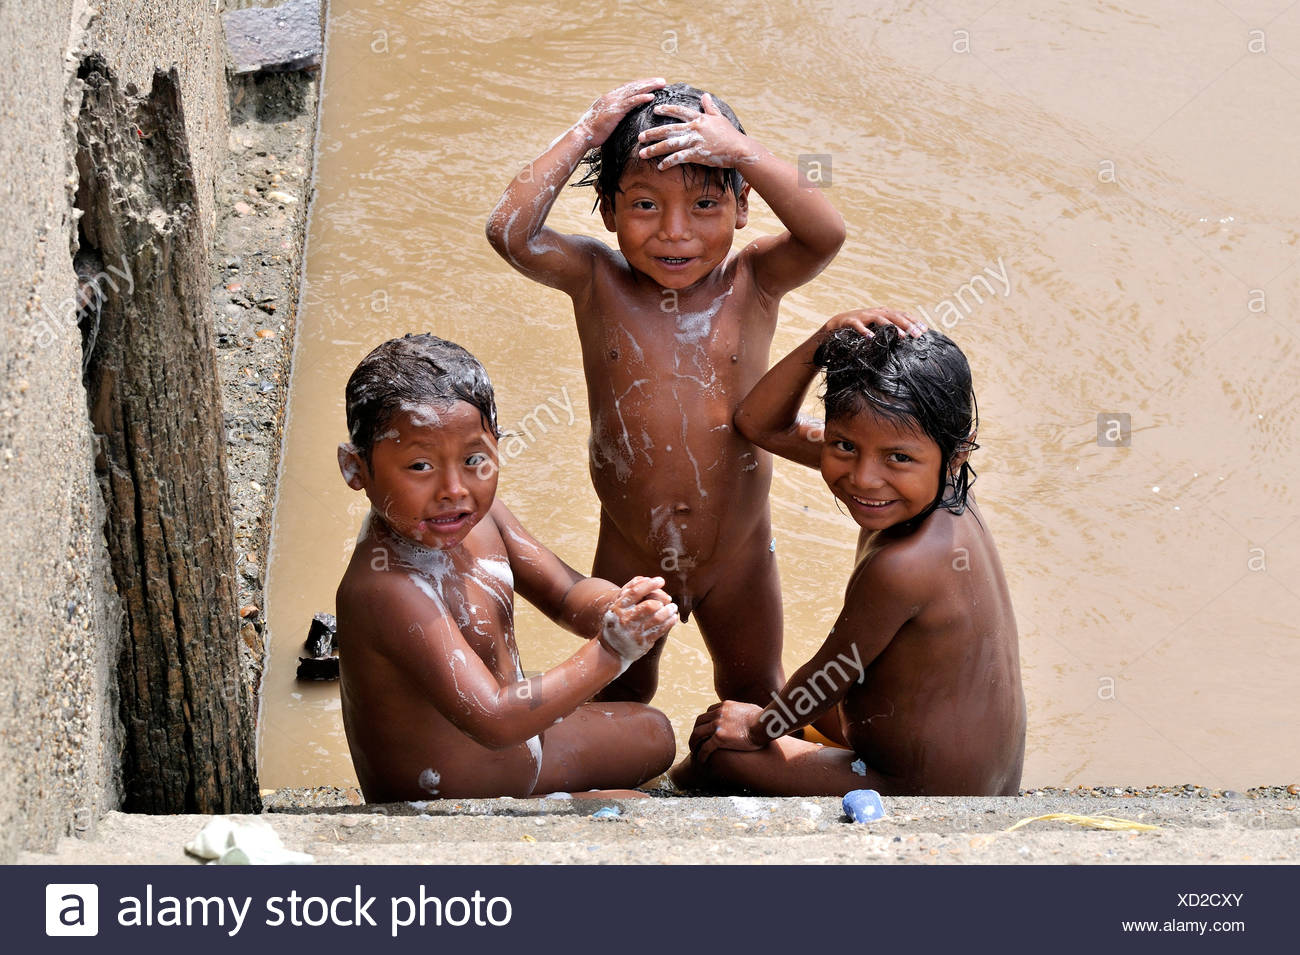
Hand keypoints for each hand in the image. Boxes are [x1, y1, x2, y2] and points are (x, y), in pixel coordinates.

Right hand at [576, 78, 667, 146]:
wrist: (582, 135)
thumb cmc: (592, 132)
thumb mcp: (604, 121)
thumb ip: (613, 116)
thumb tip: (619, 119)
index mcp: (609, 98)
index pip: (628, 88)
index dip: (641, 85)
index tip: (652, 83)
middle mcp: (612, 97)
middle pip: (633, 86)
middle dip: (648, 82)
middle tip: (662, 80)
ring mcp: (613, 103)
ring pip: (634, 91)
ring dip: (649, 86)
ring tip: (661, 84)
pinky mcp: (615, 111)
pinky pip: (631, 102)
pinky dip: (641, 98)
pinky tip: (651, 96)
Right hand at [597, 575, 676, 664]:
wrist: (611, 650)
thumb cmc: (618, 622)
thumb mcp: (617, 607)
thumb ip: (629, 592)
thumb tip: (647, 579)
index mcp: (618, 608)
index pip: (635, 592)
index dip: (650, 584)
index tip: (661, 580)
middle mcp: (625, 620)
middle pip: (649, 605)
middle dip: (662, 600)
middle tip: (668, 599)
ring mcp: (634, 632)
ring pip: (658, 618)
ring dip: (669, 611)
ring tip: (673, 608)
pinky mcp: (643, 642)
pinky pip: (661, 629)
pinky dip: (670, 622)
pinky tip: (673, 618)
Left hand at [636, 93, 753, 169]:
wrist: (739, 149)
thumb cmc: (730, 134)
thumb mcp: (719, 118)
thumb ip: (710, 107)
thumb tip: (705, 96)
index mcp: (699, 118)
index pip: (679, 111)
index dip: (667, 109)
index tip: (656, 109)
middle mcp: (694, 128)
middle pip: (668, 129)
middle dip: (652, 133)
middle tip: (639, 137)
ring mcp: (695, 141)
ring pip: (670, 144)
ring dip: (654, 149)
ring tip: (643, 153)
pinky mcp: (697, 154)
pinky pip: (679, 158)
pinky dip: (668, 162)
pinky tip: (660, 166)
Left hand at [688, 700, 766, 761]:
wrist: (766, 724)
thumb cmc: (765, 719)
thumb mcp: (753, 709)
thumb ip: (746, 711)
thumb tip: (751, 714)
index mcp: (726, 706)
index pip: (709, 711)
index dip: (706, 722)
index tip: (706, 730)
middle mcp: (719, 713)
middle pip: (699, 721)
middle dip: (696, 731)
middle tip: (696, 741)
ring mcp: (717, 725)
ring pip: (697, 734)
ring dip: (694, 743)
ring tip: (694, 751)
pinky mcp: (719, 737)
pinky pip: (705, 747)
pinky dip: (701, 754)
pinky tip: (701, 761)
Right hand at [821, 307, 925, 339]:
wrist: (836, 324)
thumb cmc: (861, 327)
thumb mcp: (877, 326)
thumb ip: (891, 329)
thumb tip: (909, 337)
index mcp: (884, 313)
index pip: (902, 315)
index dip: (914, 321)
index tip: (925, 330)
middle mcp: (876, 312)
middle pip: (895, 316)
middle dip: (908, 325)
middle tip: (918, 334)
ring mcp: (864, 316)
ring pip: (880, 319)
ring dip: (892, 327)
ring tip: (902, 337)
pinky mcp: (851, 321)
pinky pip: (858, 326)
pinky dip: (865, 331)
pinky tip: (871, 338)